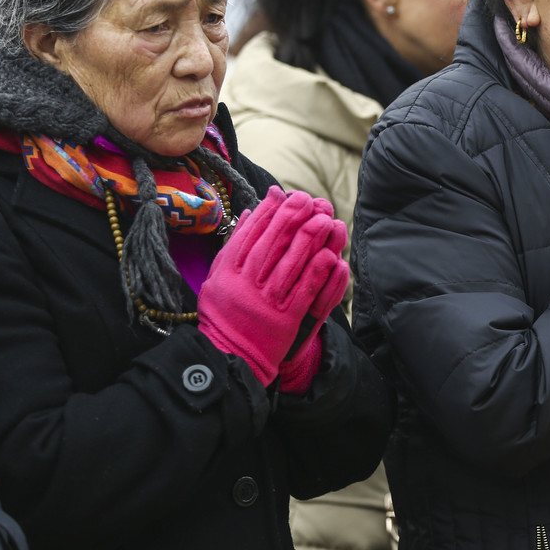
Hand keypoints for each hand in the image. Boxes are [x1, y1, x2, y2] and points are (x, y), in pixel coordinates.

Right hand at [199, 187, 349, 385]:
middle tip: (307, 198)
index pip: (249, 235)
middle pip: (271, 245)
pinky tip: (331, 255)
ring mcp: (265, 303)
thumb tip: (254, 209)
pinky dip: (318, 272)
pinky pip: (305, 292)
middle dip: (291, 218)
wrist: (229, 356)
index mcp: (227, 272)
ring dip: (310, 239)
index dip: (269, 213)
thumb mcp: (218, 276)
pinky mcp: (285, 320)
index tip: (284, 193)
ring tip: (325, 219)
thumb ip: (236, 243)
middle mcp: (245, 285)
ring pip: (291, 264)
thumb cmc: (226, 311)